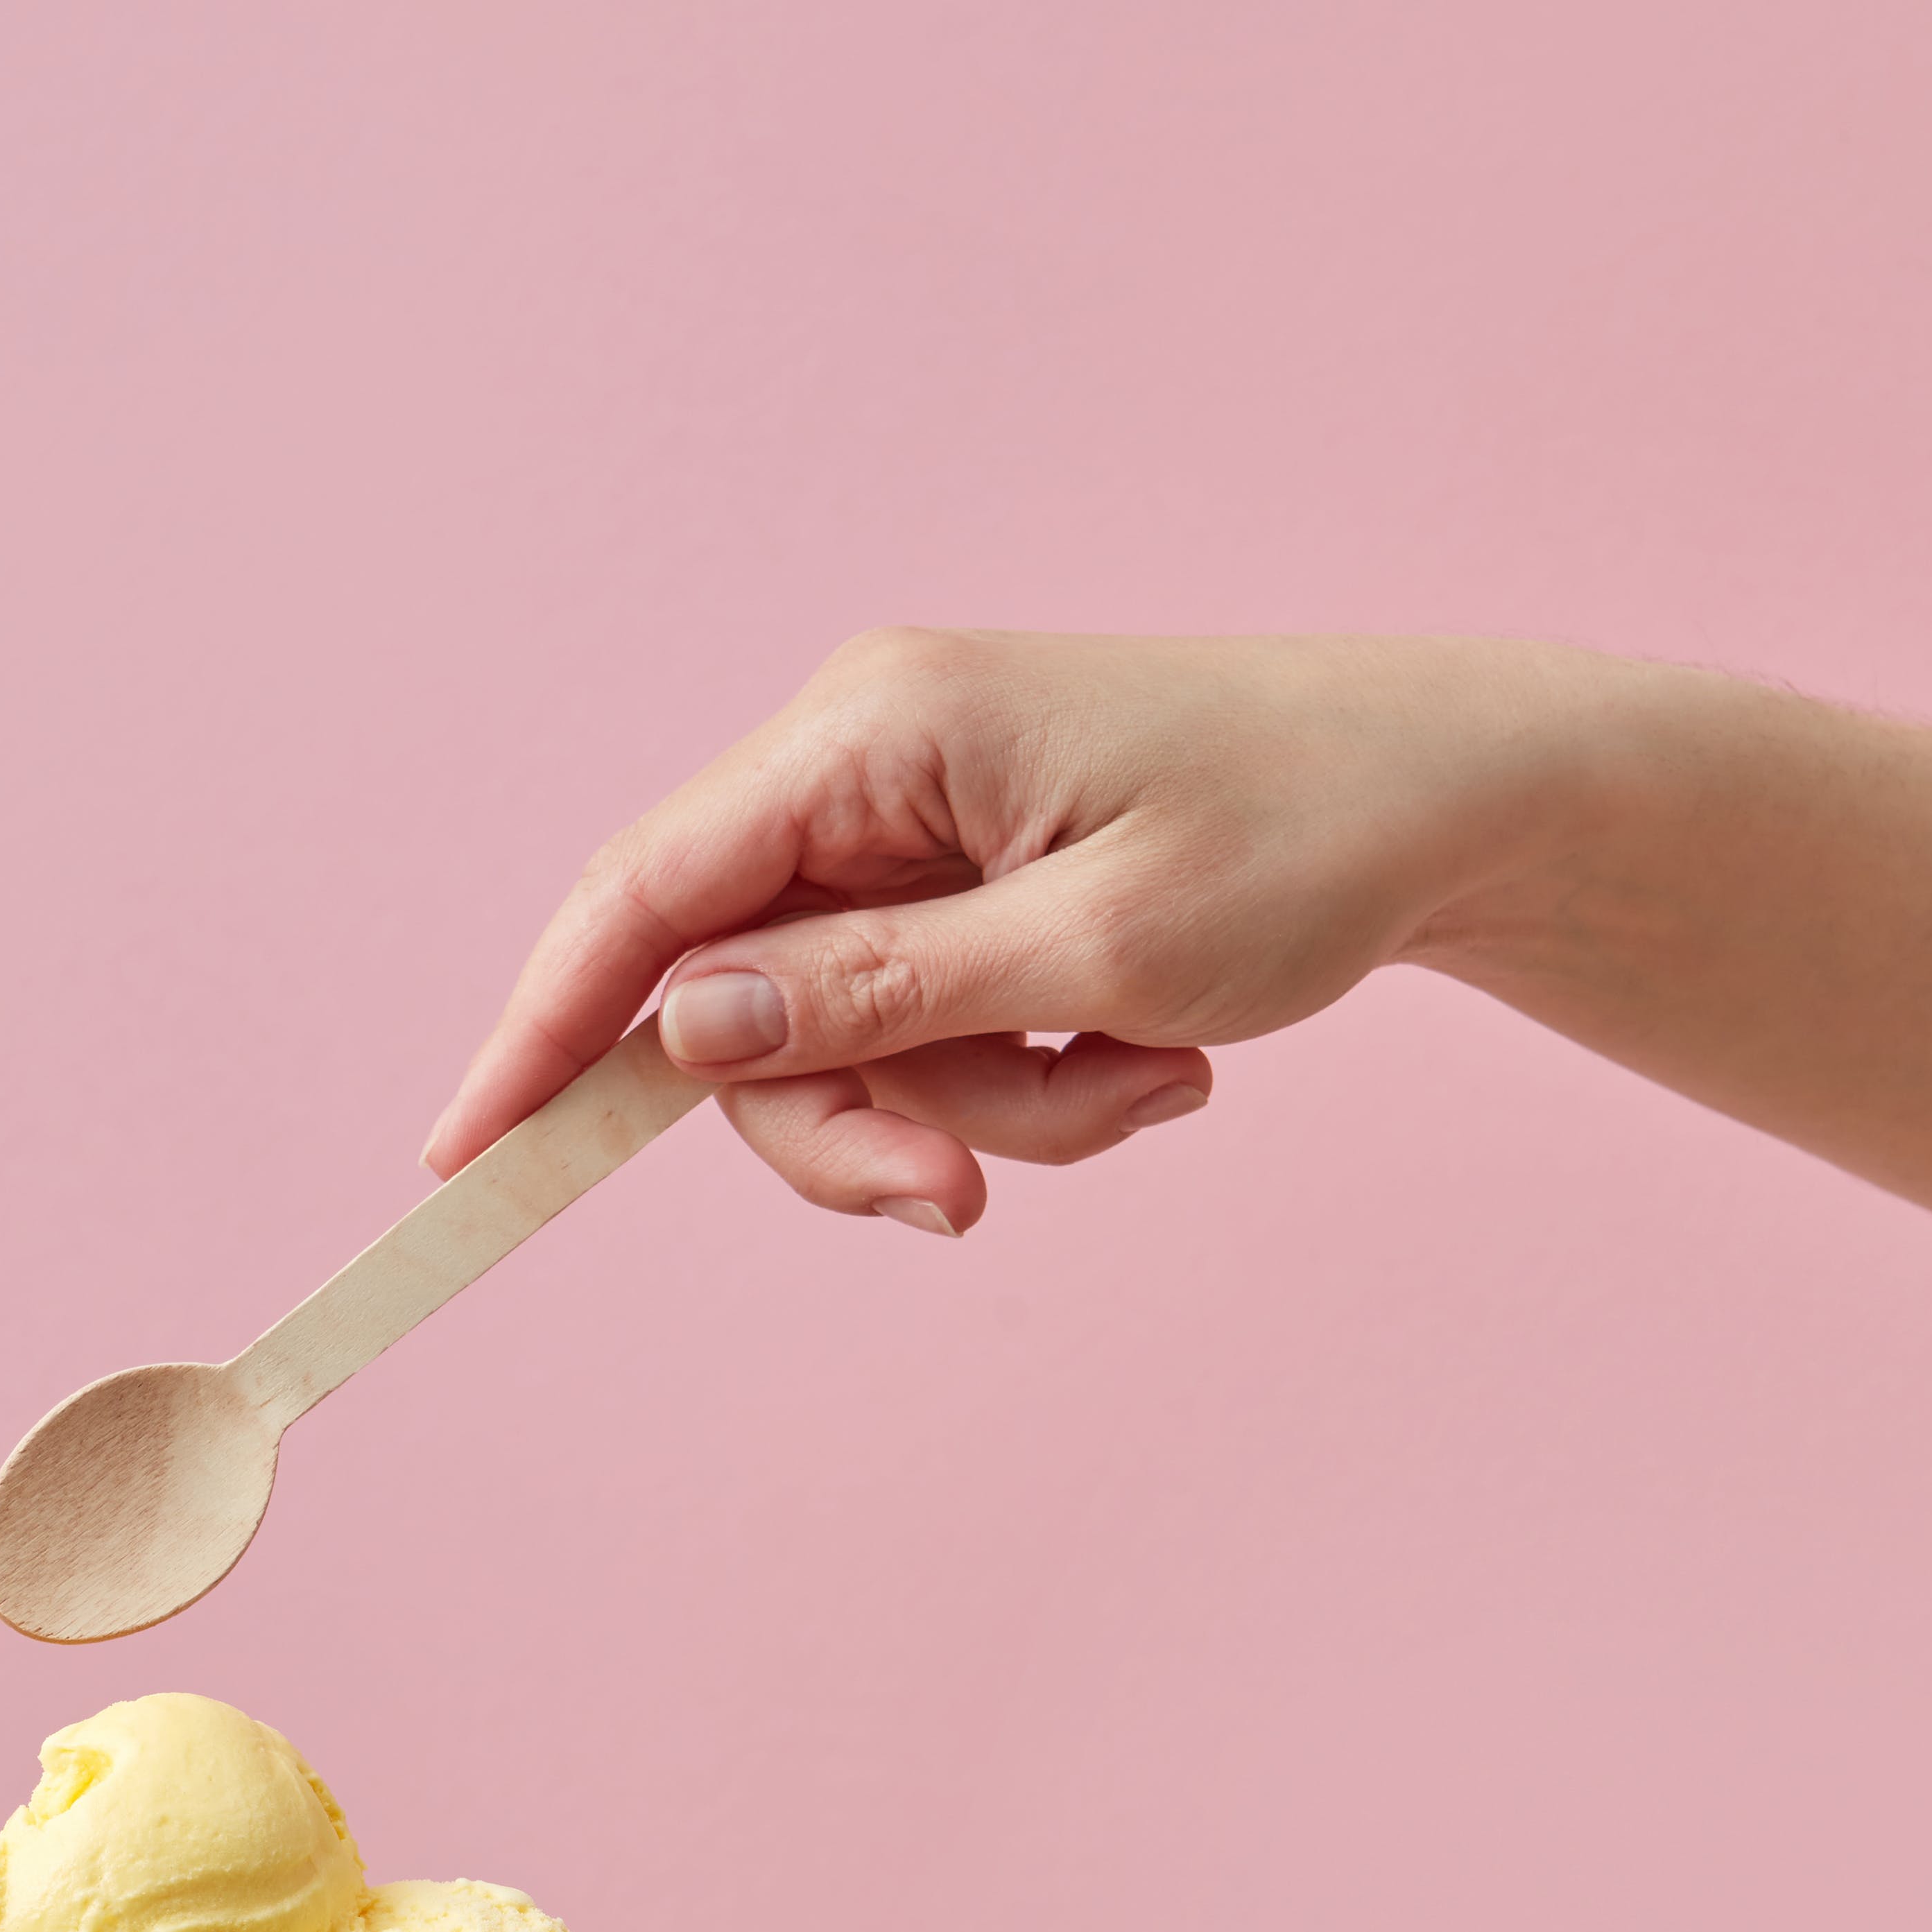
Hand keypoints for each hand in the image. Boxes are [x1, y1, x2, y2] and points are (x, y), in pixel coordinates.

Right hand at [426, 623, 1585, 1232]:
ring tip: (1149, 1085)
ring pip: (848, 1042)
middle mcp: (864, 761)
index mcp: (869, 729)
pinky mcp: (969, 882)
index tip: (465, 1159)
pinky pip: (932, 1032)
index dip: (544, 1030)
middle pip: (742, 1004)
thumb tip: (683, 1033)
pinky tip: (1158, 1049)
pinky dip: (1032, 1078)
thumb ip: (877, 998)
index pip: (643, 894)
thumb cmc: (1308, 837)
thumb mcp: (1096, 946)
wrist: (1466, 798)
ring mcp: (916, 823)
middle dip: (858, 1121)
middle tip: (972, 1203)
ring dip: (985, 1108)